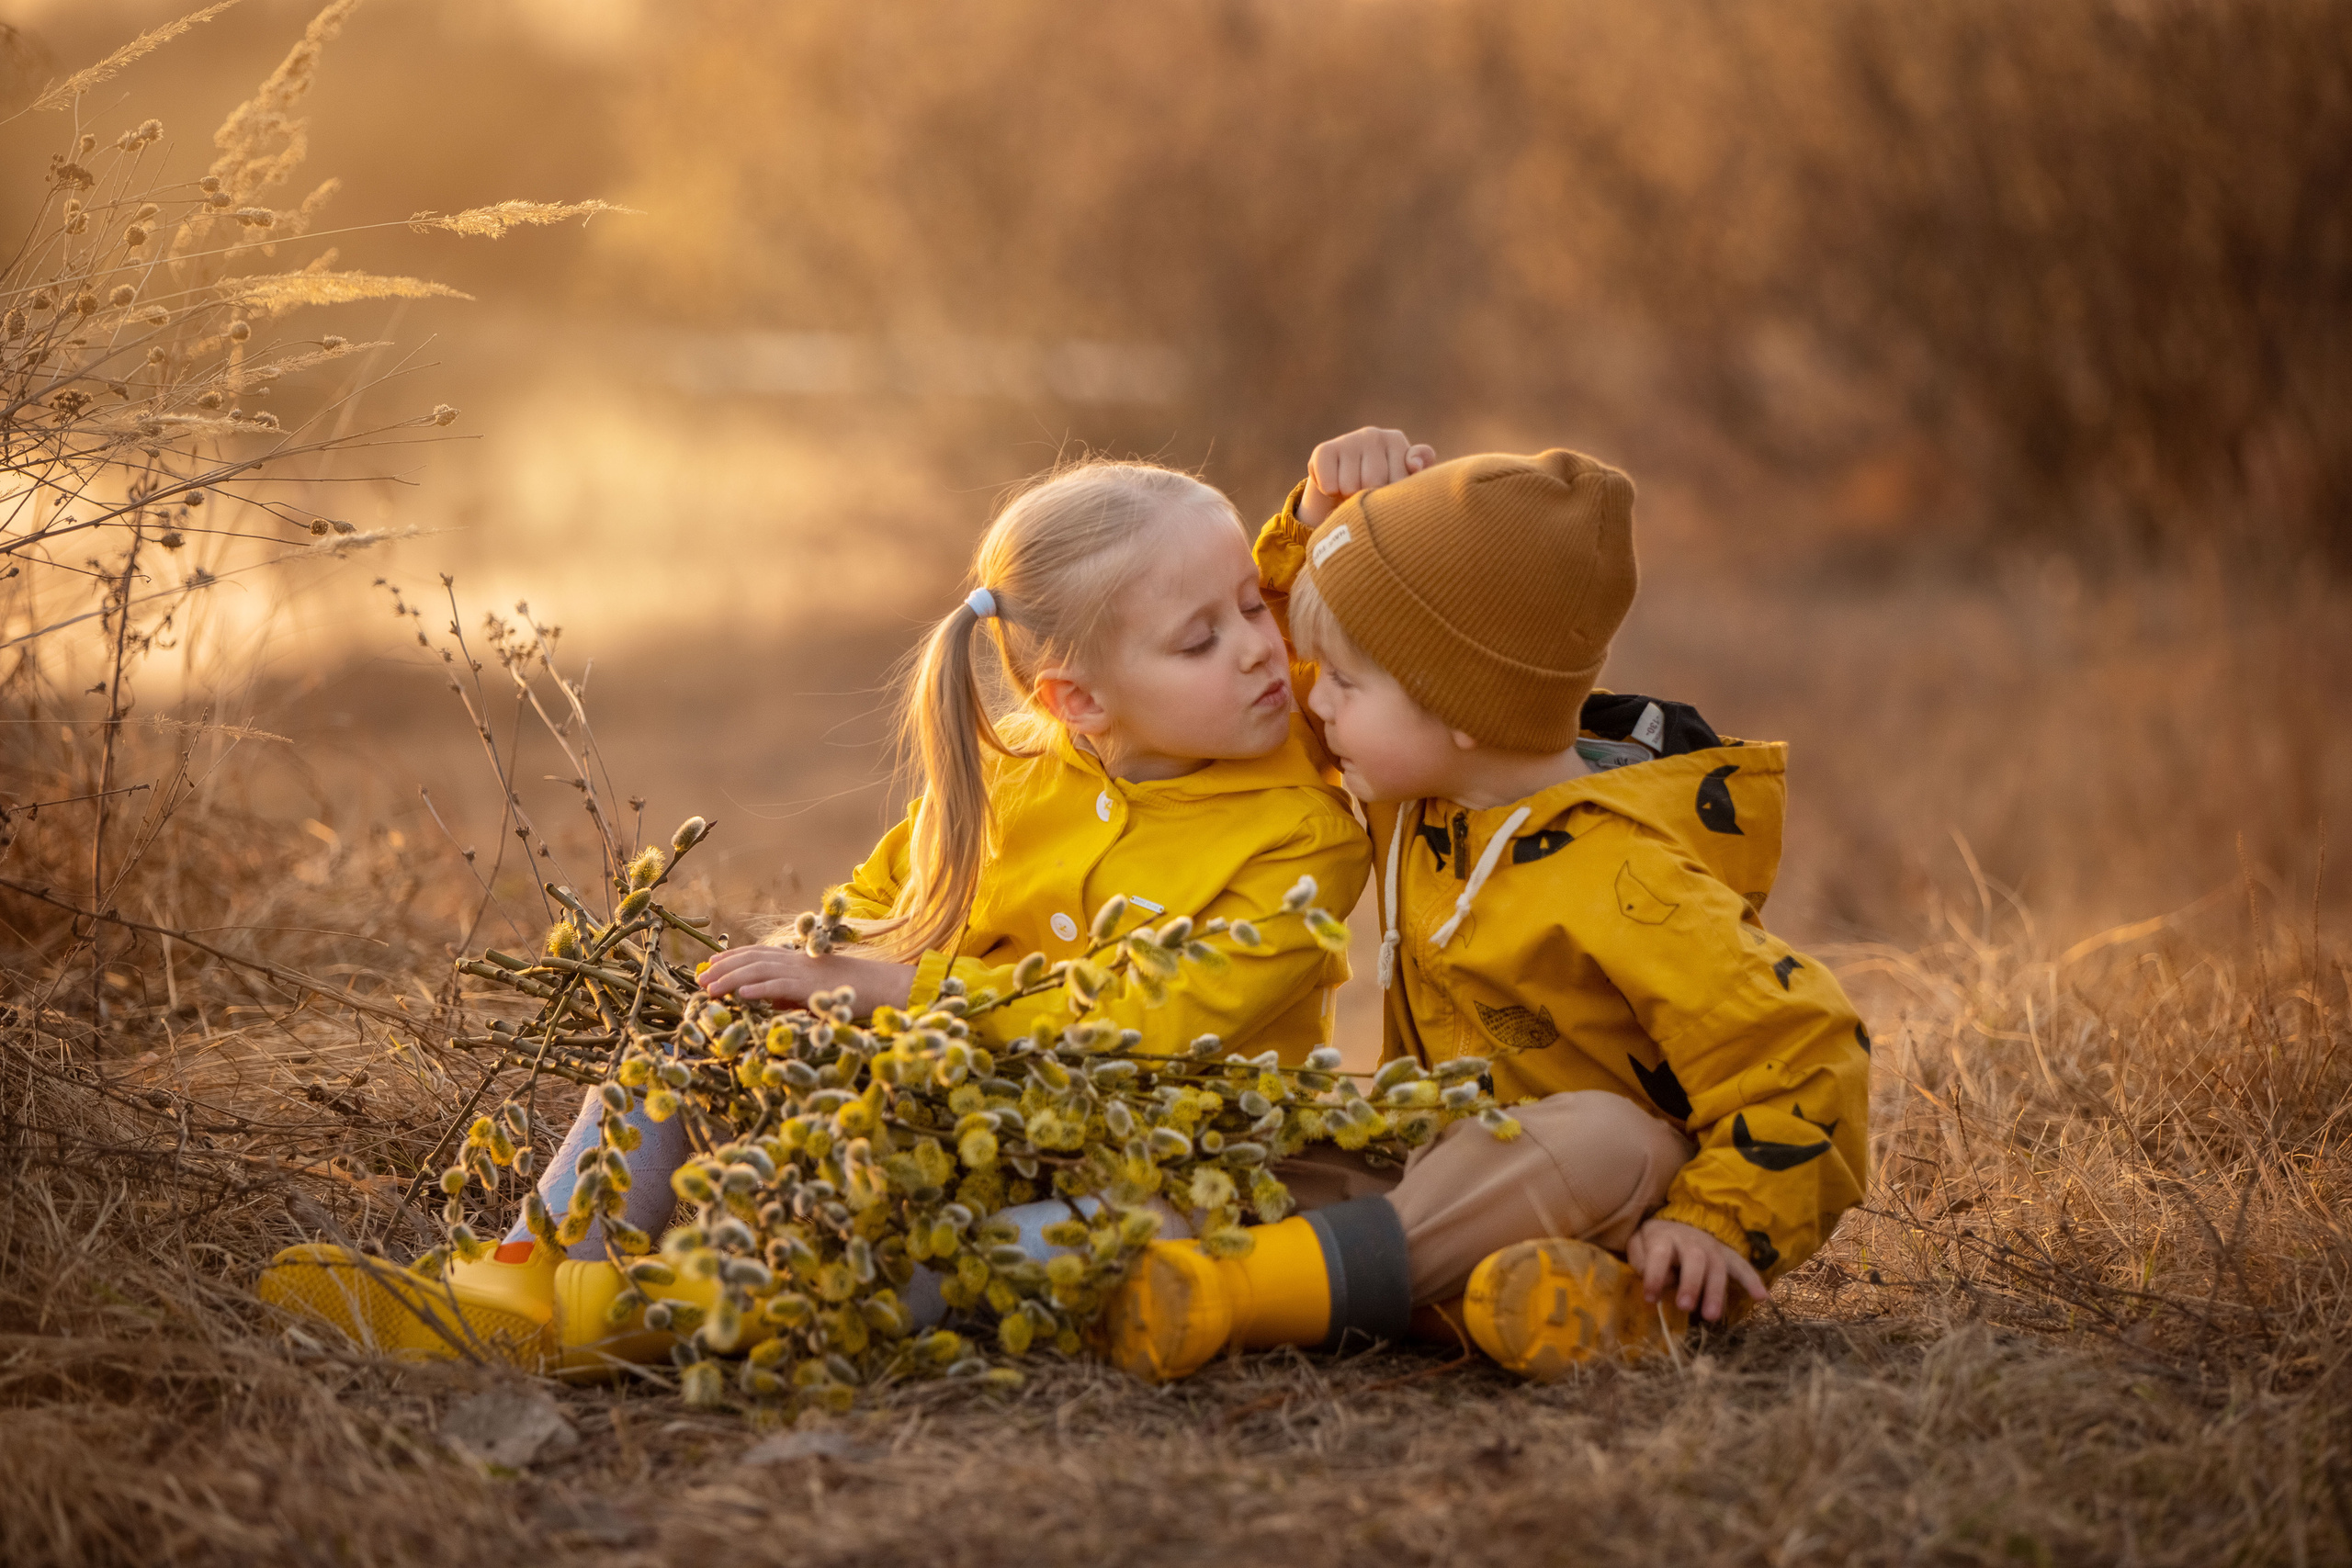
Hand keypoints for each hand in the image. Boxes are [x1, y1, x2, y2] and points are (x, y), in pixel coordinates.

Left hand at [697, 943, 915, 1013]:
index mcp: (793, 959)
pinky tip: (739, 995)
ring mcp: (800, 972)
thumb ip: (787, 992)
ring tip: (710, 990)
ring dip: (730, 980)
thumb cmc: (846, 991)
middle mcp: (793, 961)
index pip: (755, 953)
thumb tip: (764, 999)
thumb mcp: (810, 990)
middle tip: (700, 980)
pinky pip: (778, 986)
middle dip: (722, 968)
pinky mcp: (808, 987)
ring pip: (758, 971)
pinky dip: (758, 989)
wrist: (878, 986)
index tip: (709, 964)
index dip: (730, 957)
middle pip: (750, 960)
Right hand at [1296, 427, 1435, 527]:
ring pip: (1351, 486)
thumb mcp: (1403, 483)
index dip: (1391, 495)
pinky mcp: (1323, 450)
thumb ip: (1419, 473)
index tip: (1388, 493)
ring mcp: (1348, 440)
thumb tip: (1414, 465)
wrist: (1340, 488)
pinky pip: (1329, 485)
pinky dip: (1331, 492)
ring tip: (1350, 491)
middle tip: (1366, 493)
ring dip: (1349, 497)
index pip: (1399, 479)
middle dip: (1369, 496)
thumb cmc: (1379, 487)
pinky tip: (1334, 486)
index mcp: (1396, 440)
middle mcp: (1373, 434)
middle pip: (1374, 482)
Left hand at [1625, 1217, 1768, 1323]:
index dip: (1654, 1275)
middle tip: (1685, 1307)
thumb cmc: (1655, 1241)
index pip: (1659, 1254)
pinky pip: (1742, 1265)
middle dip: (1691, 1283)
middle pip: (1694, 1259)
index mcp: (1665, 1236)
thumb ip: (1640, 1259)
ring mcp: (1712, 1247)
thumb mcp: (1638, 1244)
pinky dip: (1752, 1280)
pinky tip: (1761, 1297)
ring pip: (1717, 1267)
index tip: (1650, 1298)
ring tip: (1711, 1316)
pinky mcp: (1727, 1254)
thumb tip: (1657, 1283)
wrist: (1677, 1222)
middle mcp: (1691, 1240)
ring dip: (1716, 1291)